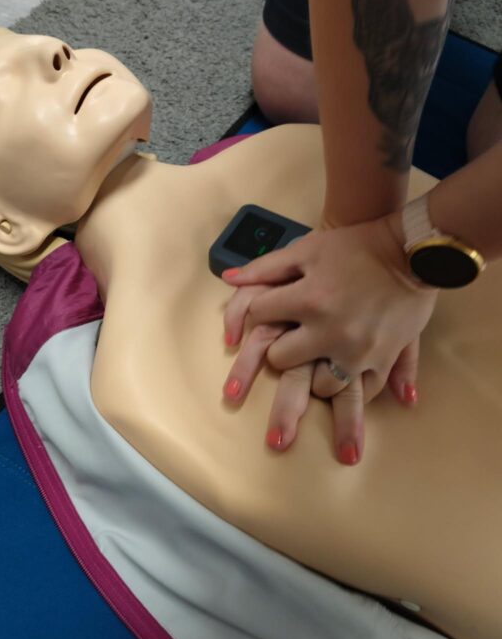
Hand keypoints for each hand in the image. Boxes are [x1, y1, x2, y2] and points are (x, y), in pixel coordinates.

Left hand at [222, 213, 437, 460]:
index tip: (268, 310)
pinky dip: (352, 387)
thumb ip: (265, 267)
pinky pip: (363, 391)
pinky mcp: (384, 360)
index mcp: (308, 299)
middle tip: (291, 340)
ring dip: (314, 375)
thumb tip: (227, 279)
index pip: (259, 316)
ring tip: (319, 360)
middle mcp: (330, 331)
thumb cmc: (356, 247)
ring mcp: (358, 351)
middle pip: (281, 359)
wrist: (411, 252)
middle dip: (280, 350)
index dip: (259, 311)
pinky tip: (346, 378)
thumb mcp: (307, 249)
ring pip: (320, 386)